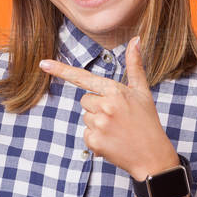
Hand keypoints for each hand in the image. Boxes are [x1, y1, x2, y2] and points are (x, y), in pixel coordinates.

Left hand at [39, 36, 178, 179]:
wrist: (152, 156)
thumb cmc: (147, 121)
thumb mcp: (142, 91)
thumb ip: (134, 65)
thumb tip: (136, 39)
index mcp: (115, 91)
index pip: (83, 78)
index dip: (61, 70)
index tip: (43, 64)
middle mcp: (105, 106)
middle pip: (85, 100)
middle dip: (97, 106)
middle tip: (117, 116)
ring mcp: (99, 125)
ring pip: (85, 118)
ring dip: (97, 123)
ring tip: (117, 130)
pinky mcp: (94, 141)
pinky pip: (85, 134)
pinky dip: (96, 139)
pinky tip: (112, 141)